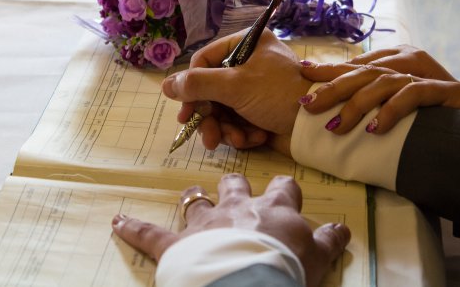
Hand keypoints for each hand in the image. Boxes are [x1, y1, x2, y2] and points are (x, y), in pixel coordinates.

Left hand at [112, 174, 350, 286]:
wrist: (249, 284)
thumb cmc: (286, 267)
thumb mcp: (318, 257)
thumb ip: (329, 240)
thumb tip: (343, 228)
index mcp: (273, 209)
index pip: (283, 187)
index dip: (284, 189)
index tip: (286, 193)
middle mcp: (236, 208)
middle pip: (234, 183)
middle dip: (234, 185)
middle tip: (235, 191)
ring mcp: (203, 224)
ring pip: (195, 201)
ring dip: (194, 201)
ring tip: (191, 199)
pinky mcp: (174, 246)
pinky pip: (148, 233)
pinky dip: (131, 227)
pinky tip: (117, 222)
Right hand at [162, 29, 311, 154]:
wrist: (317, 125)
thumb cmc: (278, 94)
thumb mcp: (235, 85)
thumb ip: (198, 84)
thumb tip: (166, 85)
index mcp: (247, 44)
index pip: (204, 60)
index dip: (193, 87)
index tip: (186, 111)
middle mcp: (251, 63)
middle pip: (212, 89)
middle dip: (211, 116)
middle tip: (207, 136)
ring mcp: (256, 88)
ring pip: (223, 109)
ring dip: (226, 129)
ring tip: (235, 141)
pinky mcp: (262, 111)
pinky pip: (239, 121)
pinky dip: (243, 133)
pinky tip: (254, 139)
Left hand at [299, 45, 459, 133]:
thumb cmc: (441, 114)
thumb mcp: (405, 106)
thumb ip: (378, 102)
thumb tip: (338, 116)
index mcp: (398, 62)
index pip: (357, 65)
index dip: (330, 68)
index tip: (303, 72)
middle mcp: (410, 63)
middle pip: (363, 71)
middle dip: (332, 87)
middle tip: (307, 104)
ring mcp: (427, 76)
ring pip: (383, 83)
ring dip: (356, 105)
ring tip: (334, 126)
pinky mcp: (445, 91)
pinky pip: (413, 96)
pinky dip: (392, 111)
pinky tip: (375, 128)